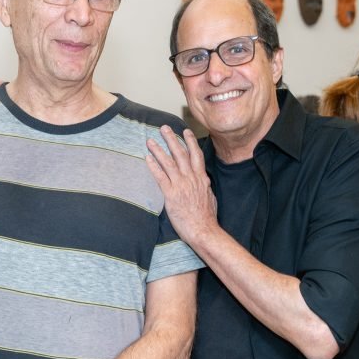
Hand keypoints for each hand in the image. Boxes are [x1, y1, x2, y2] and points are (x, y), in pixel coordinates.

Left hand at [145, 126, 217, 245]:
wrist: (203, 230)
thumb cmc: (207, 217)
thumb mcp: (210, 197)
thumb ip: (205, 186)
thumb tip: (205, 180)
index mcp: (202, 178)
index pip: (196, 155)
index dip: (190, 142)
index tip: (185, 132)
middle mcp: (191, 178)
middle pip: (181, 154)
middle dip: (172, 139)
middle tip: (164, 128)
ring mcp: (181, 185)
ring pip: (169, 162)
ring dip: (159, 150)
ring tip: (151, 140)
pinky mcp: (171, 195)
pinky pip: (160, 177)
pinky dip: (154, 166)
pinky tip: (147, 158)